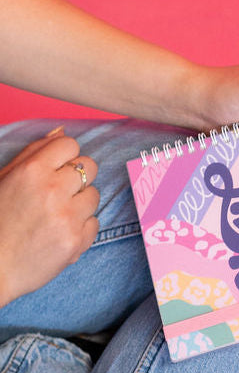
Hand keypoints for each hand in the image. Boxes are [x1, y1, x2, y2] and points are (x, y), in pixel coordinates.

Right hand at [0, 128, 98, 306]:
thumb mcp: (6, 178)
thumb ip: (34, 153)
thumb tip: (61, 132)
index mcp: (31, 171)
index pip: (71, 145)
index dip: (66, 156)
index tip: (58, 167)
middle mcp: (53, 190)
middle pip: (90, 167)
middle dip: (77, 176)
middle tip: (61, 191)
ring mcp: (68, 216)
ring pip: (95, 195)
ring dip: (81, 202)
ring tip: (58, 213)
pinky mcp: (78, 240)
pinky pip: (95, 222)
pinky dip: (82, 226)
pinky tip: (62, 231)